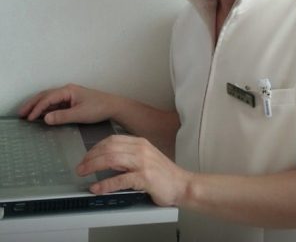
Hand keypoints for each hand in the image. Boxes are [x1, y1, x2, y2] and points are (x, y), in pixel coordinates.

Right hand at [18, 83, 115, 124]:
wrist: (113, 106)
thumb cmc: (98, 108)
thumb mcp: (80, 114)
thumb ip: (62, 117)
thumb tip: (44, 119)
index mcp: (68, 90)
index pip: (48, 98)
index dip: (37, 108)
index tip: (28, 118)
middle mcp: (67, 90)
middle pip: (46, 95)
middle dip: (33, 104)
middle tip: (20, 113)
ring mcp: (69, 95)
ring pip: (50, 99)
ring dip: (38, 106)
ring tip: (27, 114)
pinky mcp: (72, 101)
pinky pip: (55, 104)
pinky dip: (46, 109)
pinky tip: (41, 115)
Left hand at [76, 135, 190, 206]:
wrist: (182, 184)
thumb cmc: (163, 174)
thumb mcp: (146, 157)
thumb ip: (129, 154)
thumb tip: (107, 157)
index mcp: (140, 143)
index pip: (112, 140)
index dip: (96, 147)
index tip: (87, 156)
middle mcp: (141, 149)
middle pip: (109, 148)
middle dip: (91, 157)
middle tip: (81, 166)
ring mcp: (143, 163)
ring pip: (112, 160)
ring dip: (93, 166)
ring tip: (84, 173)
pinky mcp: (144, 178)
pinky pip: (120, 179)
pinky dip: (105, 184)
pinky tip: (97, 187)